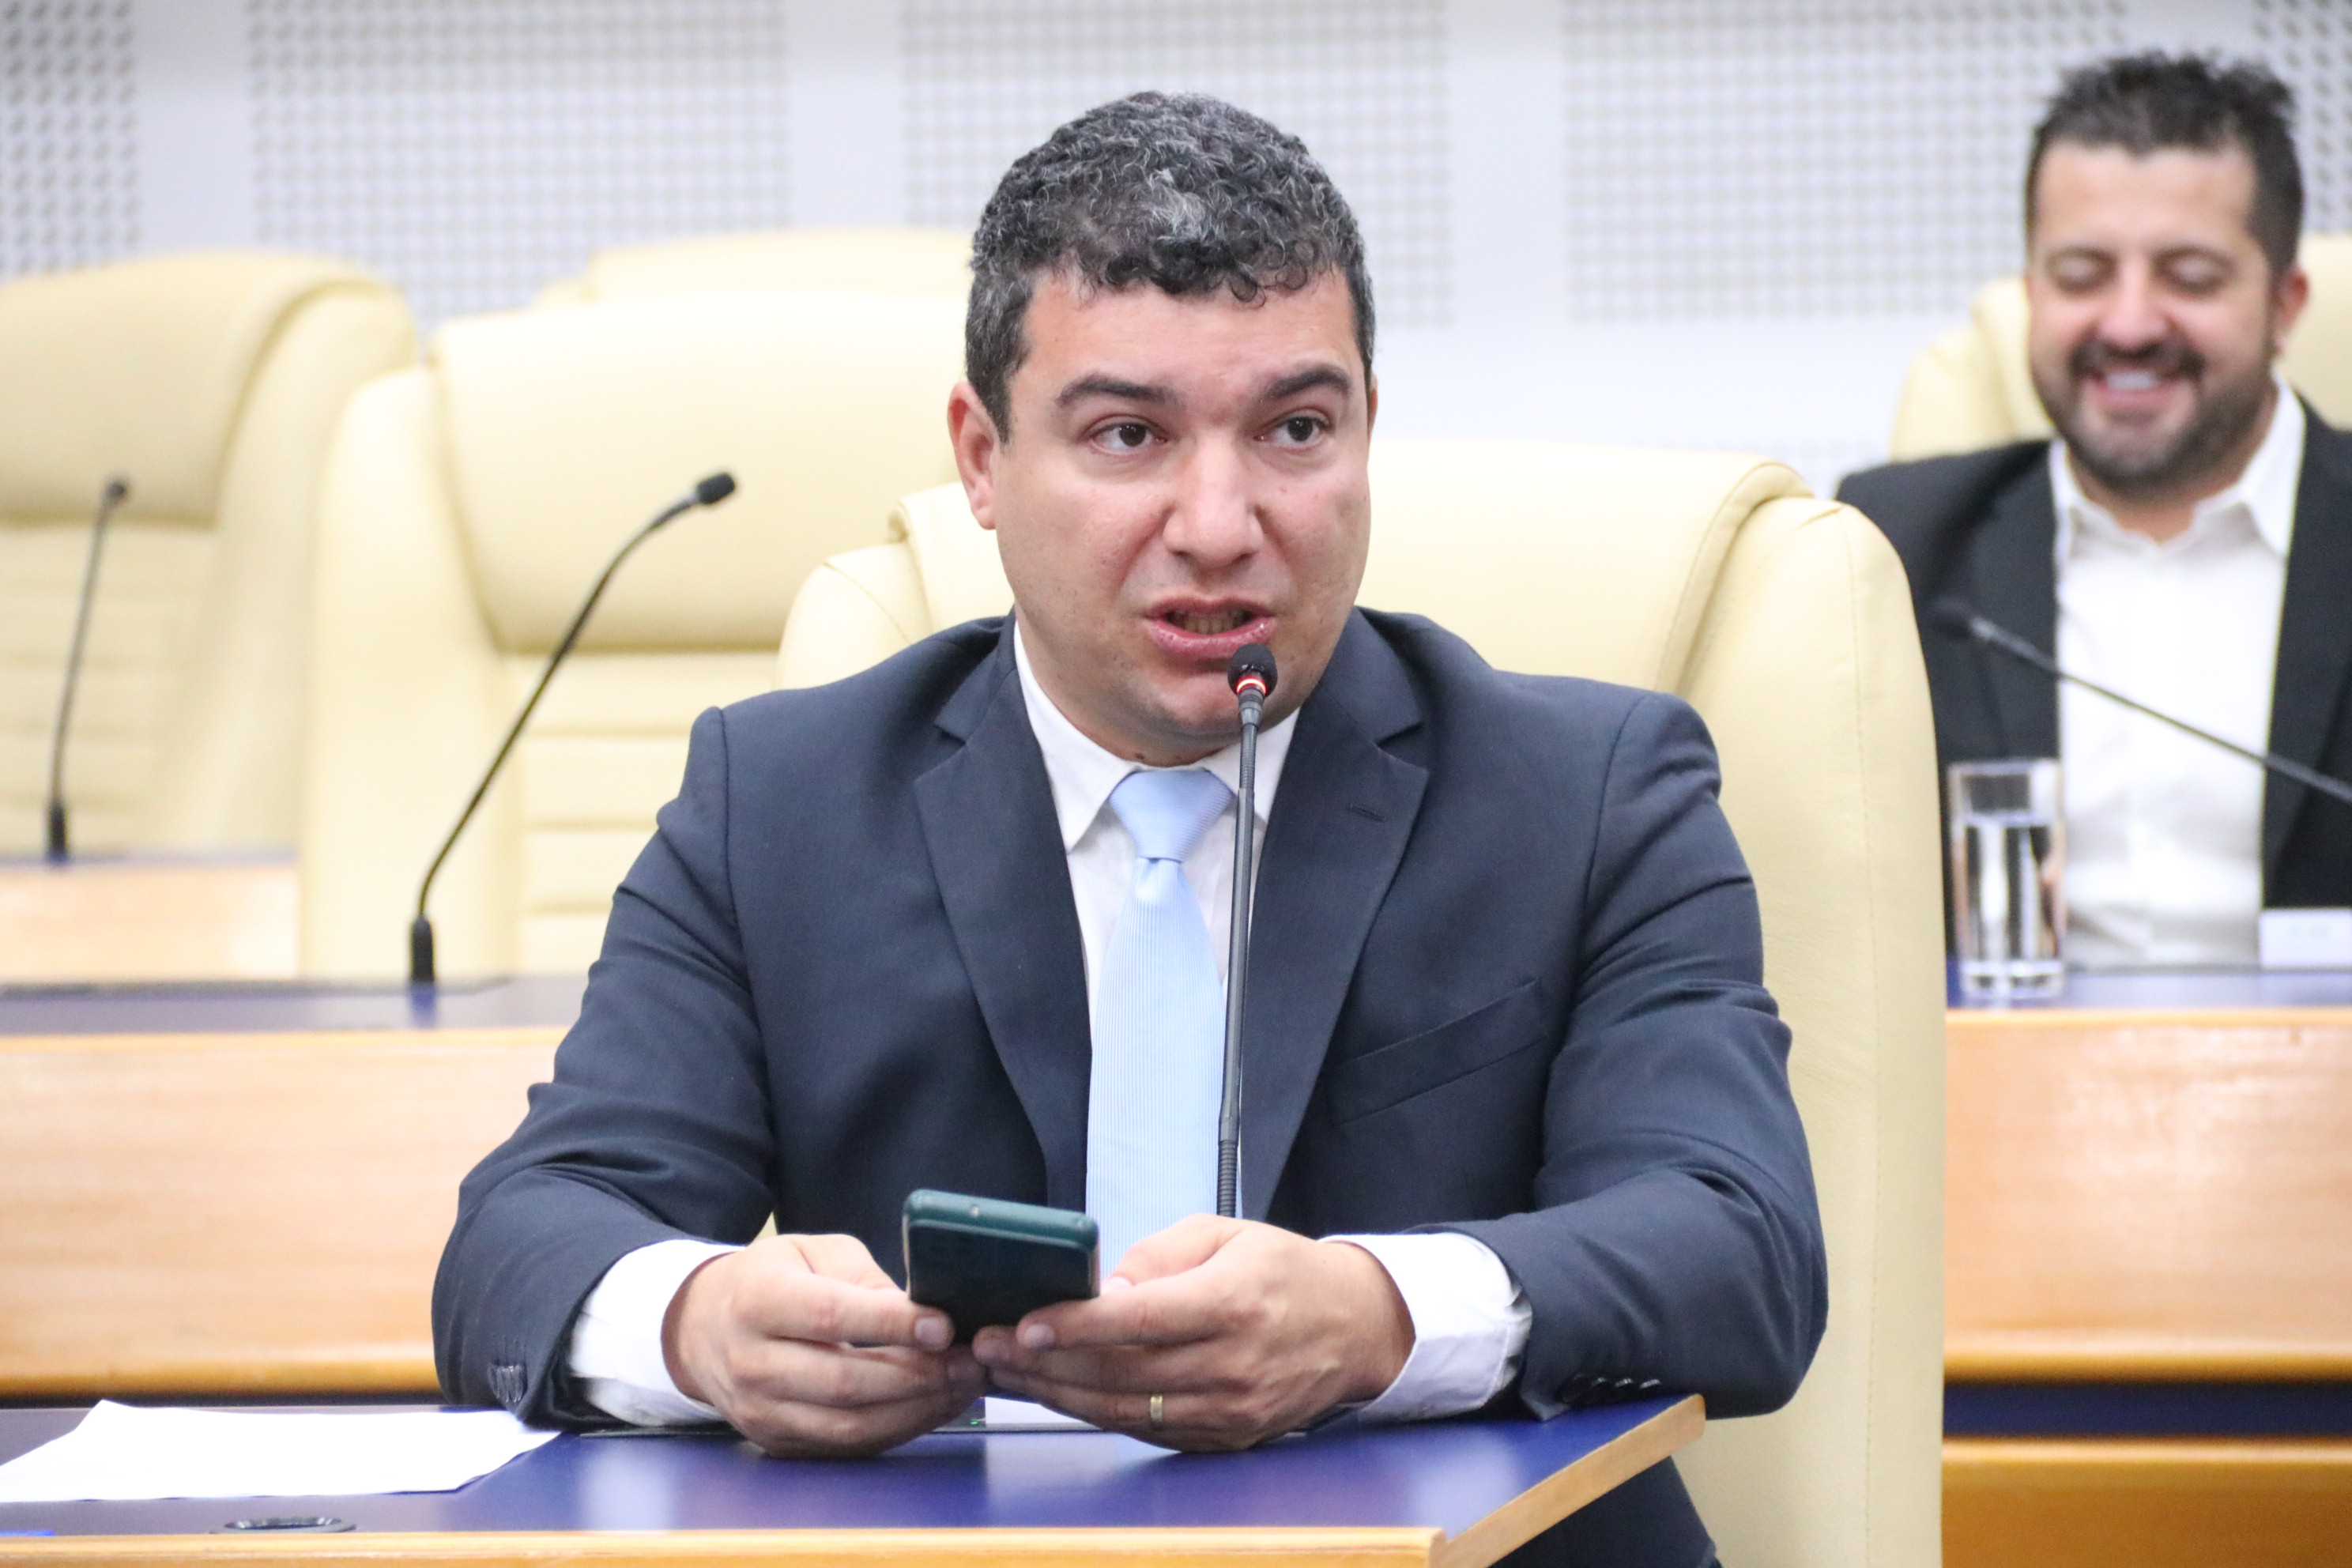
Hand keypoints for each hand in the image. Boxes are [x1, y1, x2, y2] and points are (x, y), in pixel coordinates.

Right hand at [664, 1233, 982, 1456]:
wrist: (700, 1328)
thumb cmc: (768, 1280)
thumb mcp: (811, 1252)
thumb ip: (864, 1277)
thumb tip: (920, 1311)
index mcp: (758, 1301)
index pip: (830, 1317)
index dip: (891, 1324)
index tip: (943, 1325)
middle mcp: (752, 1363)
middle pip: (844, 1382)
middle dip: (918, 1376)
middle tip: (969, 1361)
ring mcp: (761, 1412)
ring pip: (850, 1425)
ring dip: (917, 1410)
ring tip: (962, 1386)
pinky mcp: (778, 1442)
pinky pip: (847, 1445)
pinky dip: (898, 1429)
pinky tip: (933, 1407)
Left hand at [971, 1215, 1412, 1450]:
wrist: (1355, 1328)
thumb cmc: (1284, 1272)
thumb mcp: (1225, 1234)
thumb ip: (1158, 1258)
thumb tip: (1100, 1291)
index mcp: (1232, 1303)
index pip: (1140, 1321)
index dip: (1076, 1327)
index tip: (1024, 1325)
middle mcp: (1232, 1364)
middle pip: (1121, 1374)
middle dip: (1045, 1364)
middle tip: (988, 1348)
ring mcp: (1230, 1410)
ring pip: (1126, 1413)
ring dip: (1058, 1395)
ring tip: (1007, 1374)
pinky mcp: (1227, 1438)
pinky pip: (1148, 1432)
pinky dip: (1097, 1414)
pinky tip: (1059, 1393)